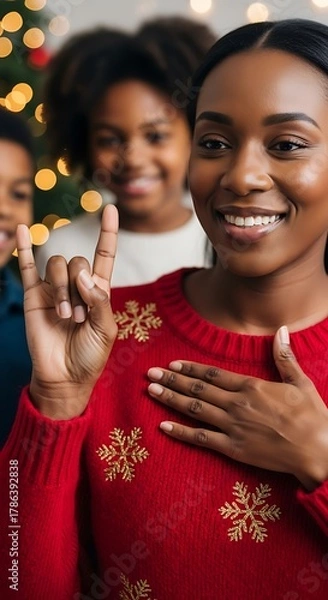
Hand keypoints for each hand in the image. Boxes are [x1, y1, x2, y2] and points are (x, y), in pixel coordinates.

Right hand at [17, 204, 118, 419]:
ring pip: (56, 265)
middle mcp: (76, 285)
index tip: (110, 208)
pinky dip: (25, 248)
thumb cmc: (90, 356)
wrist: (65, 377)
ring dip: (62, 290)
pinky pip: (27, 267)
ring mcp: (53, 289)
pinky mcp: (33, 296)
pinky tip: (24, 230)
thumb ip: (100, 300)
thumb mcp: (106, 329)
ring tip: (65, 317)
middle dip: (79, 288)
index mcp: (98, 291)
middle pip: (77, 261)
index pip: (103, 255)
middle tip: (78, 318)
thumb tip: (82, 274)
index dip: (107, 232)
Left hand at [148, 327, 327, 489]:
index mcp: (251, 386)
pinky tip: (164, 426)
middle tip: (150, 374)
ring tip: (151, 392)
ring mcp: (233, 426)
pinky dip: (181, 432)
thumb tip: (282, 329)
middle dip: (172, 380)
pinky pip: (201, 438)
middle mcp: (237, 404)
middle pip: (197, 388)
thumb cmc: (312, 416)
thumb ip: (284, 356)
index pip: (213, 374)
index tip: (172, 363)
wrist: (318, 450)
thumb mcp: (299, 382)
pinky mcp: (233, 448)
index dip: (190, 368)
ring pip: (194, 409)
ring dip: (171, 399)